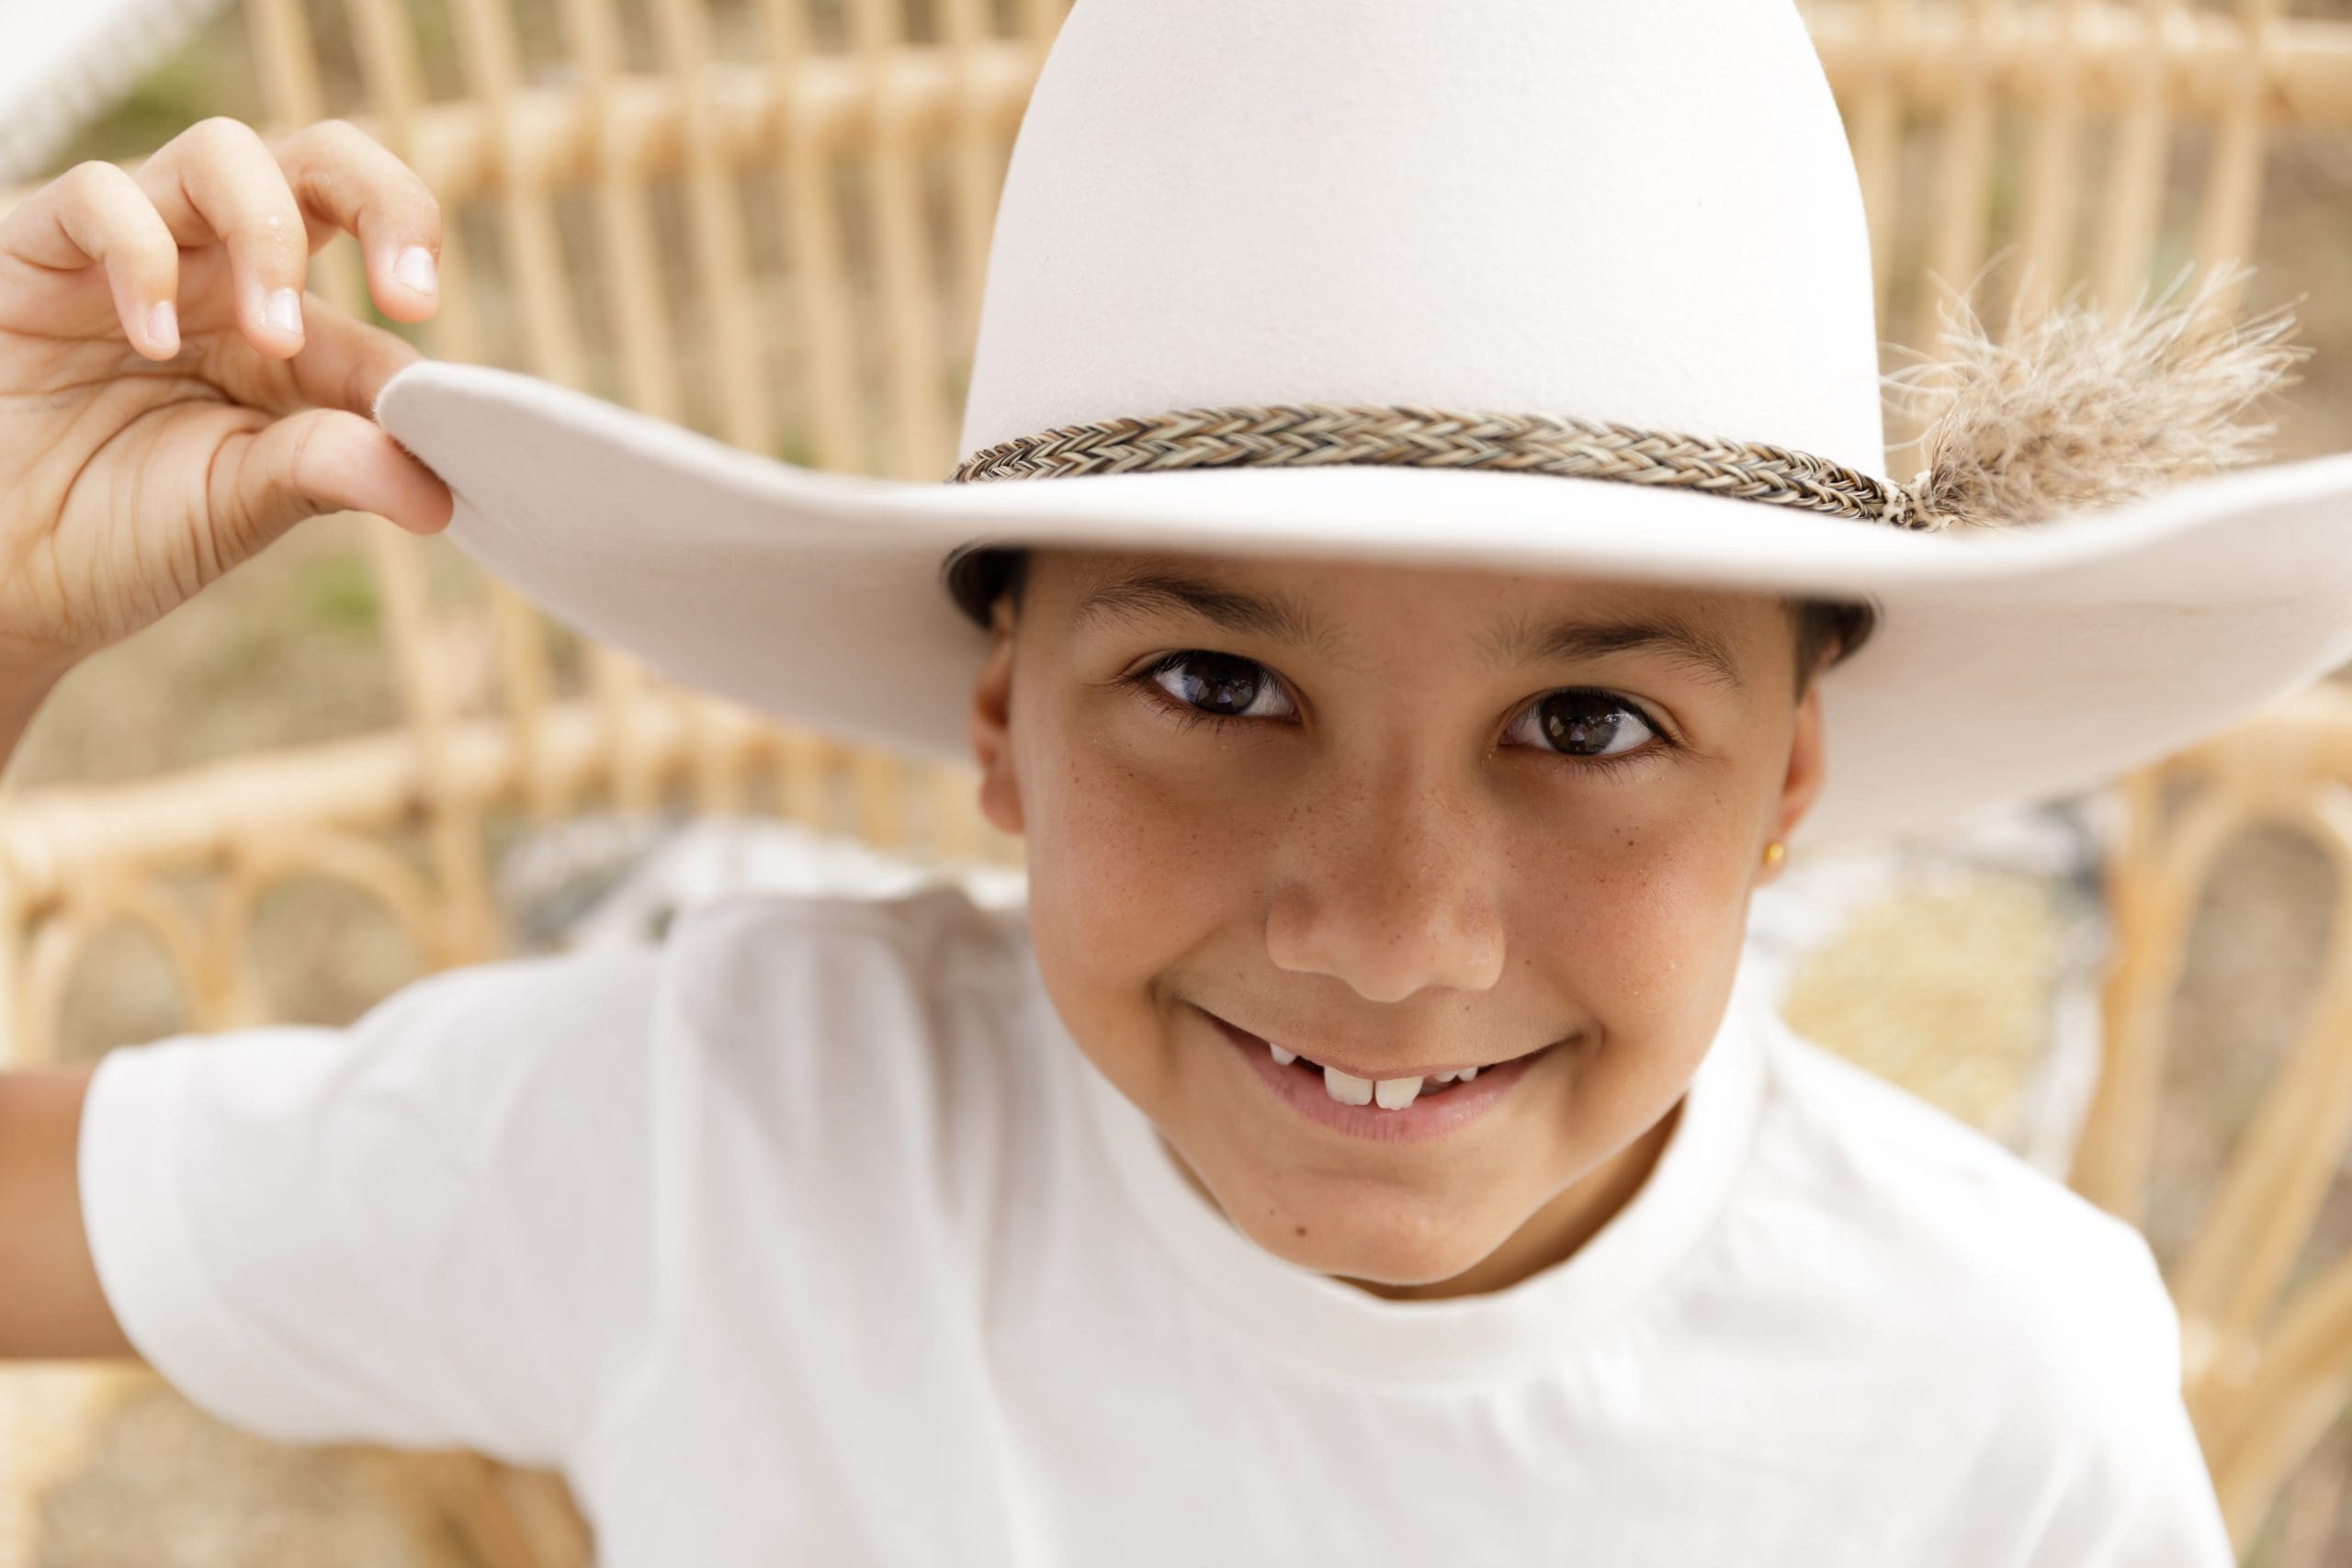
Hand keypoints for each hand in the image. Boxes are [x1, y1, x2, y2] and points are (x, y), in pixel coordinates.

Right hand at [0, 115, 453, 686]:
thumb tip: (439, 488)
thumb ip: (333, 470)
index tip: (439, 403)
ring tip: (270, 339)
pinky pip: (103, 196)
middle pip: (323, 165)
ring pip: (225, 155)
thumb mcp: (242, 503)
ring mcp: (139, 253)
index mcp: (292, 335)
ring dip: (268, 235)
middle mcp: (223, 275)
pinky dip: (141, 256)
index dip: (421, 335)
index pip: (382, 285)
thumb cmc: (119, 530)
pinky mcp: (40, 250)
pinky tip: (152, 342)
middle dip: (387, 202)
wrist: (0, 573)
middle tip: (406, 293)